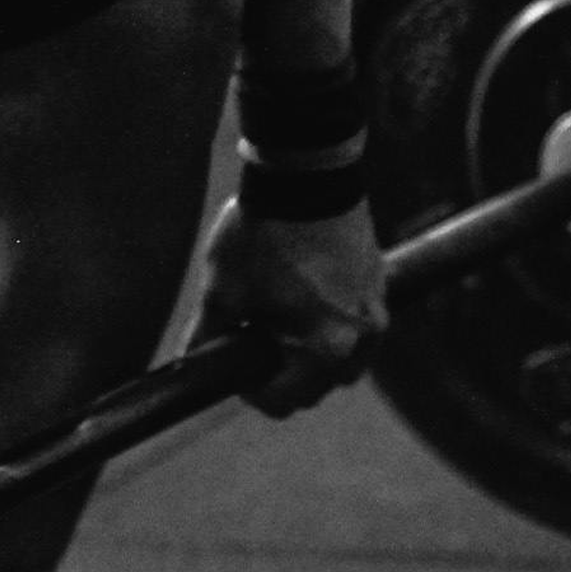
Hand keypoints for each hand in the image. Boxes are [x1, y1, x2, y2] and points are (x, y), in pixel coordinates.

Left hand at [189, 198, 388, 416]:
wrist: (307, 171)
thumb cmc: (264, 232)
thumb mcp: (223, 290)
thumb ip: (207, 336)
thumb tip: (190, 363)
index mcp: (326, 348)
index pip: (286, 400)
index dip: (253, 392)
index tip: (236, 370)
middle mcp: (362, 337)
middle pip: (319, 386)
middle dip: (285, 374)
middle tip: (255, 342)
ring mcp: (376, 309)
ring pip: (343, 360)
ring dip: (313, 355)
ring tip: (280, 321)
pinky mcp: (380, 282)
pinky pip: (357, 326)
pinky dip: (332, 325)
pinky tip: (301, 295)